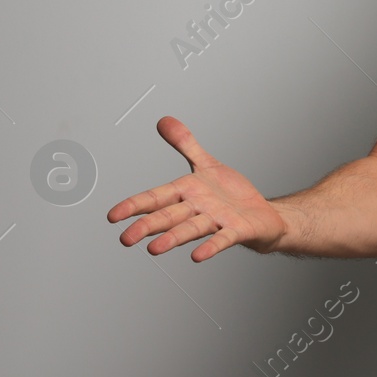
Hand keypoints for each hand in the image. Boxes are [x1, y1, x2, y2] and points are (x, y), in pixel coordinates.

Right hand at [107, 116, 288, 261]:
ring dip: (173, 238)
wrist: (264, 215)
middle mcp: (198, 209)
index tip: (112, 216)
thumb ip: (185, 144)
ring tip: (154, 249)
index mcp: (187, 193)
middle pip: (168, 217)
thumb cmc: (232, 195)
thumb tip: (164, 121)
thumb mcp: (207, 164)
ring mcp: (217, 221)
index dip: (134, 205)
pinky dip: (211, 246)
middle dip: (147, 226)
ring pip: (191, 228)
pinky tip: (198, 256)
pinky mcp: (237, 230)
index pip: (156, 198)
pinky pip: (223, 239)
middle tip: (126, 239)